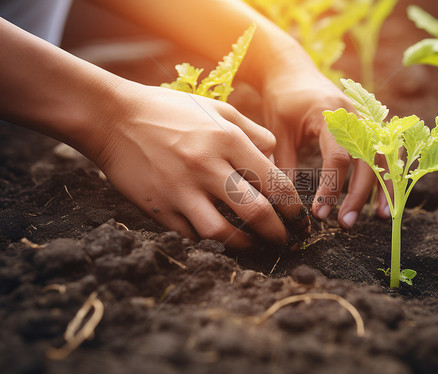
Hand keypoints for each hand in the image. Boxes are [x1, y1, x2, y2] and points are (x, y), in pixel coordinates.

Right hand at [91, 82, 309, 248]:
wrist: (113, 118)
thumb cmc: (170, 112)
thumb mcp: (216, 109)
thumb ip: (251, 130)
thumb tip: (274, 154)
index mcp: (227, 140)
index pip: (274, 182)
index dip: (292, 206)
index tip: (298, 218)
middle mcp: (207, 166)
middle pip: (256, 212)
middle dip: (278, 233)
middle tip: (285, 241)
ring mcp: (181, 189)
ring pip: (223, 232)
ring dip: (245, 245)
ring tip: (253, 246)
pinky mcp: (159, 207)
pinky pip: (191, 234)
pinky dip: (208, 239)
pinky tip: (217, 236)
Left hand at [261, 66, 390, 227]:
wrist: (292, 71)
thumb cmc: (282, 101)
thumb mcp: (278, 132)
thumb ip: (284, 166)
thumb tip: (285, 205)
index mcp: (331, 113)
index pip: (338, 156)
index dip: (331, 188)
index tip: (320, 214)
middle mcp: (356, 114)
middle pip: (368, 158)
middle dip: (360, 194)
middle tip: (346, 223)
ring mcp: (367, 117)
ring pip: (386, 154)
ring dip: (385, 186)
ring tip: (383, 217)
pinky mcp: (369, 123)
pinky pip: (387, 149)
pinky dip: (389, 171)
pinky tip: (387, 195)